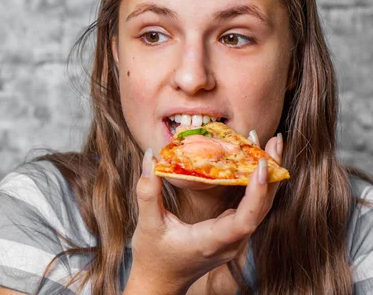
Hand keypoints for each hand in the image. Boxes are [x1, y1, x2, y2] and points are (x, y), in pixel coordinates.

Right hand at [126, 133, 282, 293]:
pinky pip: (251, 207)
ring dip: (267, 175)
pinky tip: (251, 162)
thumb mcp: (147, 224)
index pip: (245, 218)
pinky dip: (255, 183)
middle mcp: (231, 242)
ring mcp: (234, 239)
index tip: (260, 163)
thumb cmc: (153, 256)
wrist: (160, 283)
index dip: (257, 191)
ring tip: (268, 144)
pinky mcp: (232, 233)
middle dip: (270, 172)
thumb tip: (150, 155)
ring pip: (261, 206)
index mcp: (212, 241)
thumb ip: (148, 190)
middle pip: (262, 207)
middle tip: (273, 140)